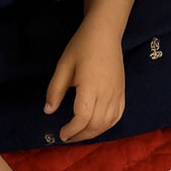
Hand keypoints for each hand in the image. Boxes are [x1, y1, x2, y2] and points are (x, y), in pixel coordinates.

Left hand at [45, 18, 124, 141]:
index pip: (82, 117)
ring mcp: (117, 93)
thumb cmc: (82, 46)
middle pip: (96, 124)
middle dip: (81, 135)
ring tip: (80, 134)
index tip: (61, 134)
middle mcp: (106, 92)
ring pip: (108, 123)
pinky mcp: (122, 91)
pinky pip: (117, 115)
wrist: (105, 33)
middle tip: (67, 137)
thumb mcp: (63, 66)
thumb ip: (55, 90)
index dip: (71, 130)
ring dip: (94, 133)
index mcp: (90, 86)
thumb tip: (48, 110)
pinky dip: (107, 125)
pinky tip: (97, 126)